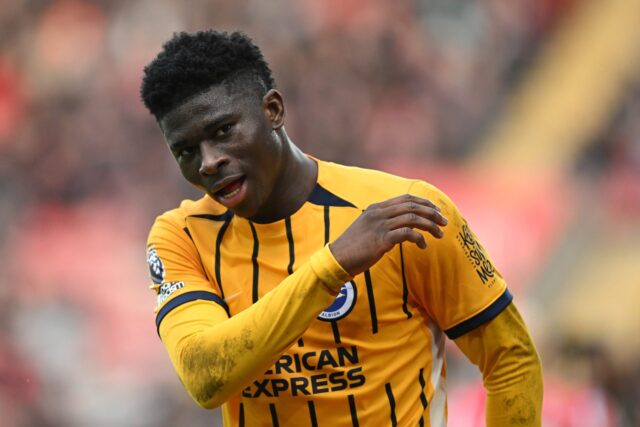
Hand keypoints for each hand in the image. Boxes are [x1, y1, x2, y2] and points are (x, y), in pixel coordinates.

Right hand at [329, 194, 447, 275]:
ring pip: (413, 218)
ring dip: (430, 225)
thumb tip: (403, 226)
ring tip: (439, 234)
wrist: (338, 258)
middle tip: (444, 221)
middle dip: (432, 213)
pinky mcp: (381, 240)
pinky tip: (423, 245)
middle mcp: (379, 213)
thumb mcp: (368, 228)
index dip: (424, 203)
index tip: (436, 210)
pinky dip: (419, 238)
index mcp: (376, 208)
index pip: (405, 199)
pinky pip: (407, 234)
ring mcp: (380, 225)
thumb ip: (383, 222)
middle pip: (412, 206)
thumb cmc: (354, 246)